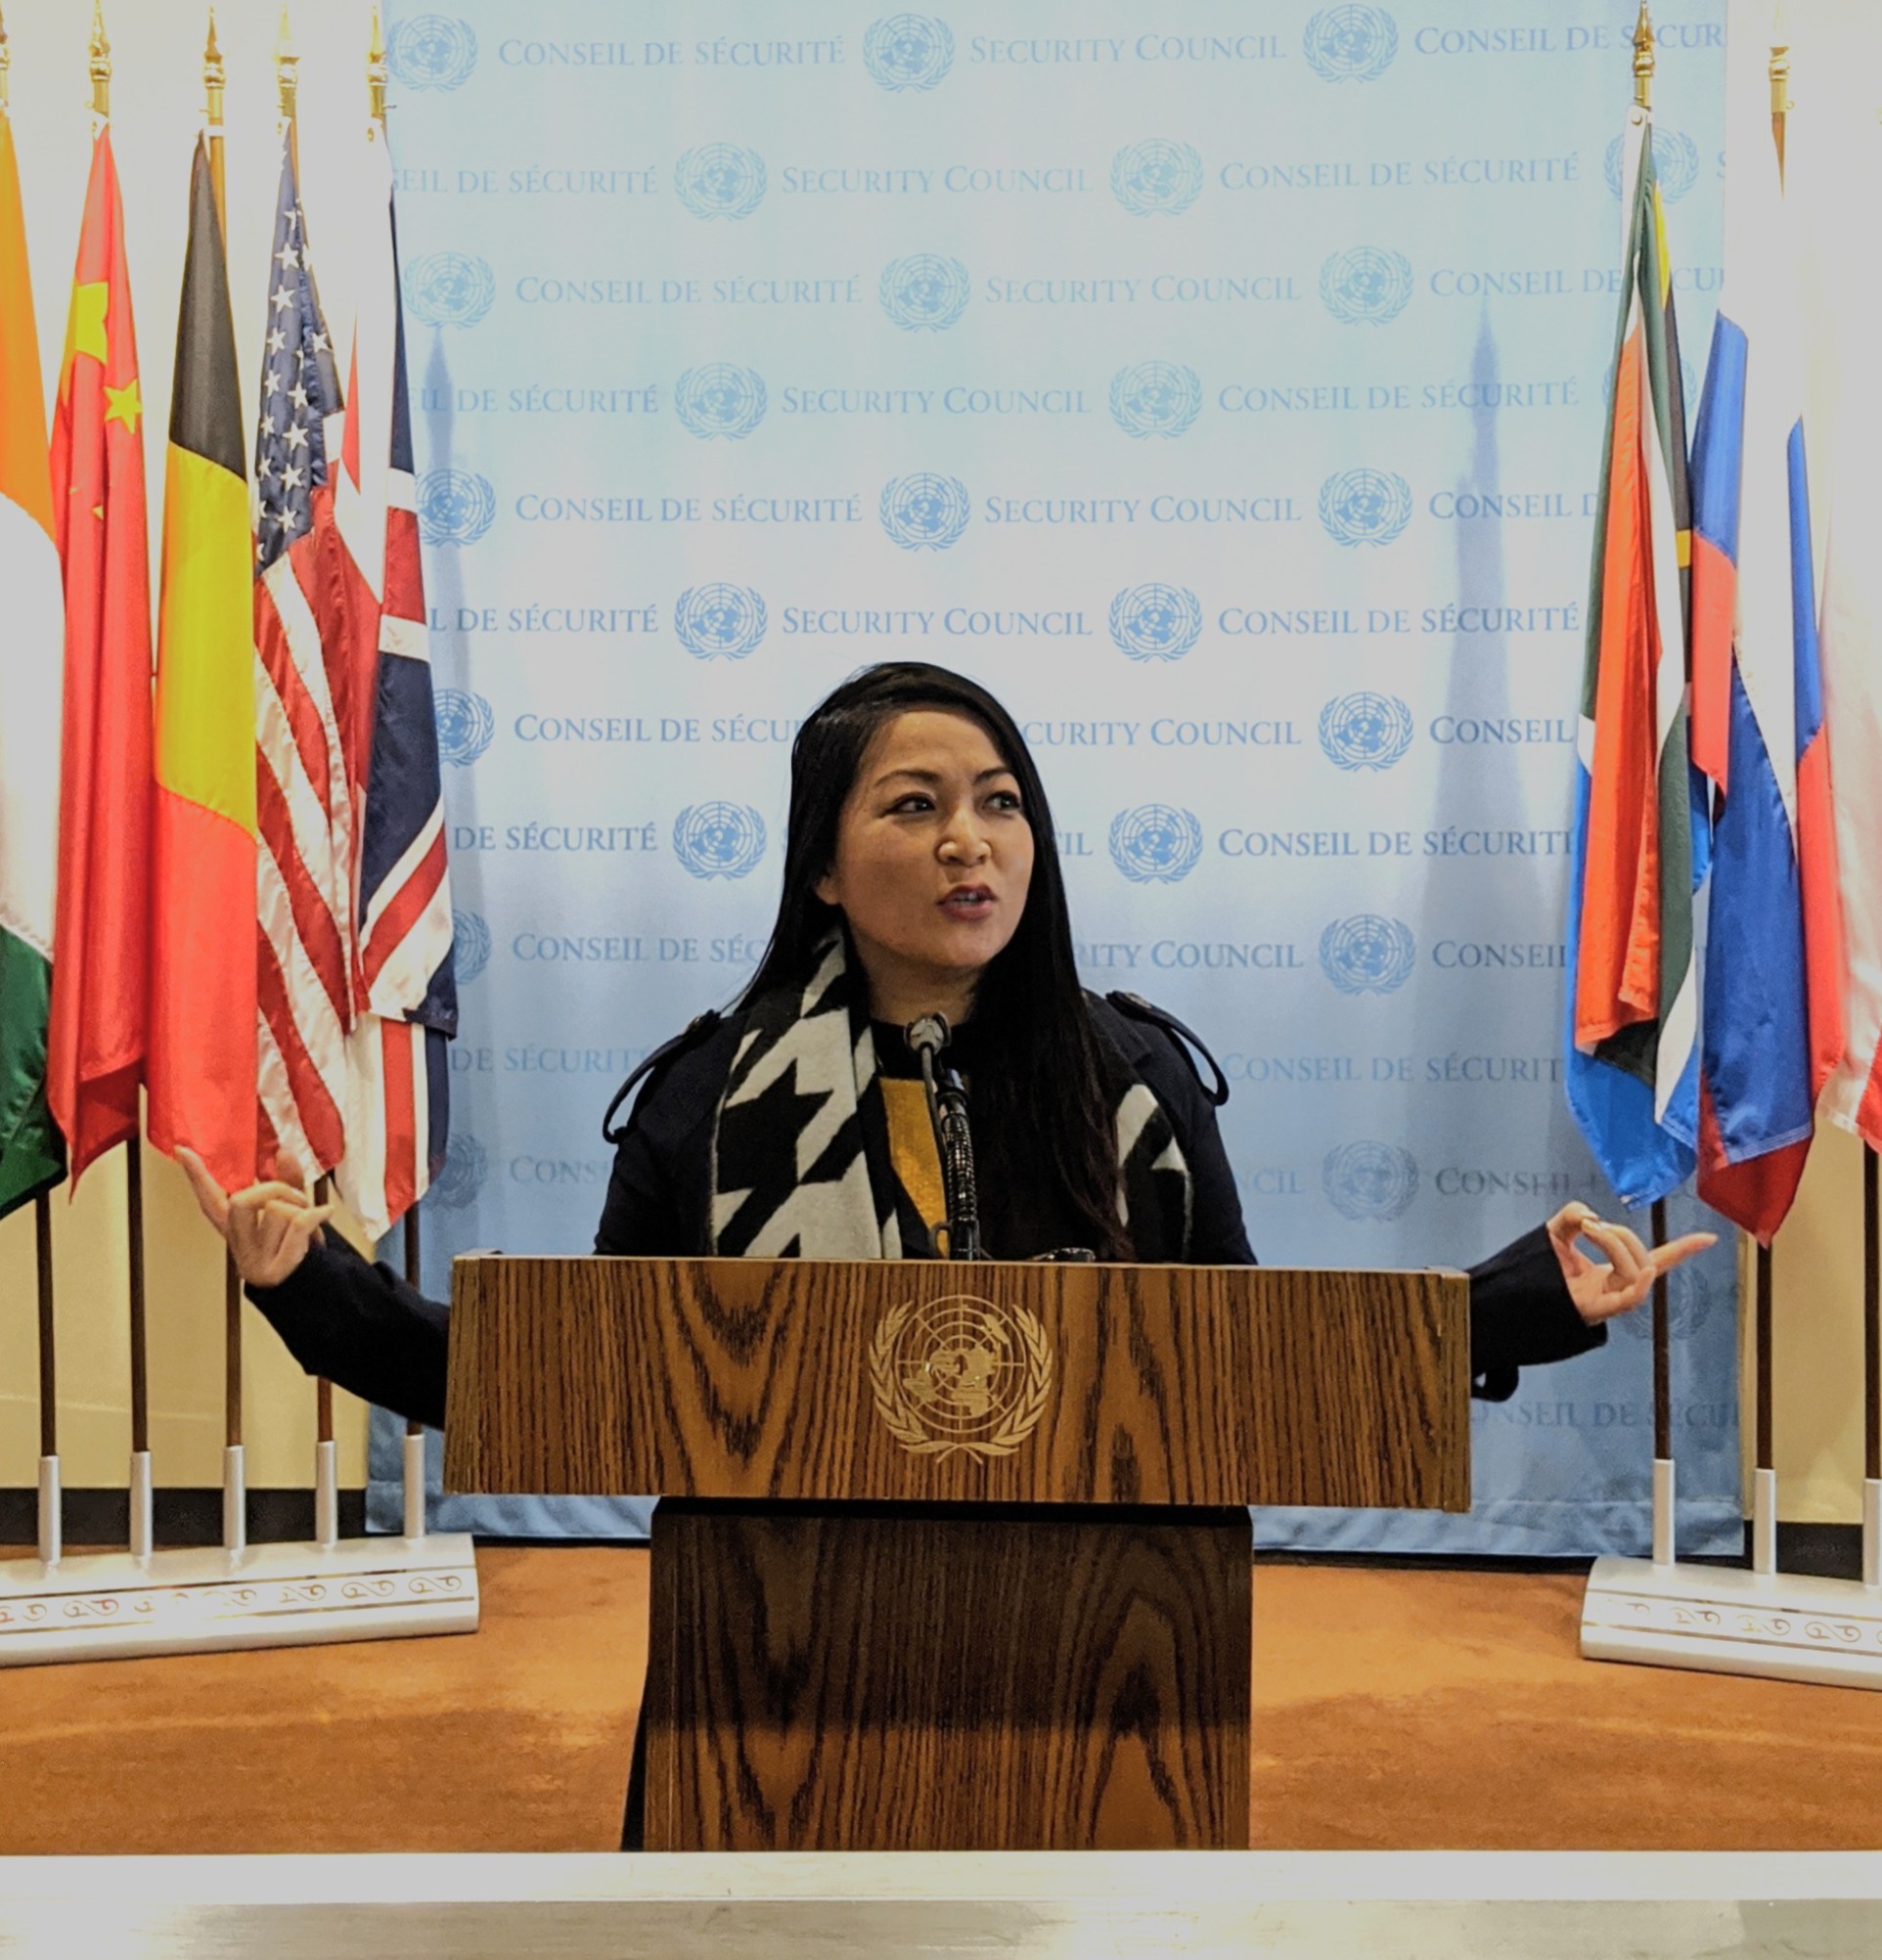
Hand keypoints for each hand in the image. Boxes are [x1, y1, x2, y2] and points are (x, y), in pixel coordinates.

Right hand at [177, 1146, 334, 1288]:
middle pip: (240, 1202)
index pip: (210, 1202)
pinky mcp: (275, 1271)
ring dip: (303, 1209)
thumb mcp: (292, 1213)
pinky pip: (297, 1225)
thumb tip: (283, 1153)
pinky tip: (325, 1214)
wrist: (316, 1290)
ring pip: (276, 1211)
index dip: (196, 1178)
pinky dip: (316, 1214)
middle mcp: (240, 1247)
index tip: (182, 1150)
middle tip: (297, 1200)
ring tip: (313, 1222)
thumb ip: (287, 1183)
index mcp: (237, 1231)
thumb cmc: (300, 1251)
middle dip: (275, 1188)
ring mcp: (255, 1262)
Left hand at [1545, 1202, 1716, 1325]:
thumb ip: (1575, 1215)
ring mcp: (1612, 1300)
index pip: (1657, 1259)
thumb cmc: (1538, 1269)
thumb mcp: (1557, 1231)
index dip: (1684, 1248)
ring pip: (1637, 1269)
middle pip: (1644, 1258)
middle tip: (1589, 1224)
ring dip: (1616, 1243)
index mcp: (1616, 1272)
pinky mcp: (1601, 1309)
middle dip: (1622, 1234)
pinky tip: (1641, 1268)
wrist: (1514, 1297)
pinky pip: (1631, 1297)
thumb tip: (1593, 1217)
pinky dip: (1640, 1281)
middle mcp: (1620, 1287)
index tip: (1710, 1237)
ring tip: (1589, 1231)